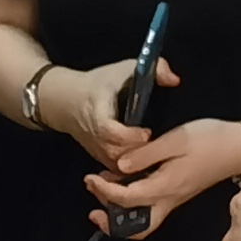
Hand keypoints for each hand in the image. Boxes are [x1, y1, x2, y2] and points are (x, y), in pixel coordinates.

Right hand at [46, 55, 176, 171]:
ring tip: (154, 156)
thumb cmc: (99, 83)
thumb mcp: (124, 69)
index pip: (108, 130)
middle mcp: (93, 135)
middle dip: (137, 154)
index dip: (128, 136)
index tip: (147, 132)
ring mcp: (95, 149)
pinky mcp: (99, 158)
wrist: (66, 100)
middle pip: (114, 153)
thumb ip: (153, 69)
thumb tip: (174, 80)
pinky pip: (116, 171)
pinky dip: (131, 169)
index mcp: (97, 112)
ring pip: (116, 166)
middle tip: (157, 148)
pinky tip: (147, 163)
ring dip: (135, 164)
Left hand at [85, 116, 240, 240]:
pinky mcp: (177, 194)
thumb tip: (119, 166)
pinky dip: (132, 204)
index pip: (127, 198)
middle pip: (136, 228)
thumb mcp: (176, 140)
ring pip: (143, 222)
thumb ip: (146, 154)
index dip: (104, 191)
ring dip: (120, 213)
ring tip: (103, 189)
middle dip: (110, 220)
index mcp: (165, 187)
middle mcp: (169, 200)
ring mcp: (174, 200)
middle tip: (93, 193)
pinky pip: (150, 210)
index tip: (89, 178)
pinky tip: (125, 182)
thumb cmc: (210, 139)